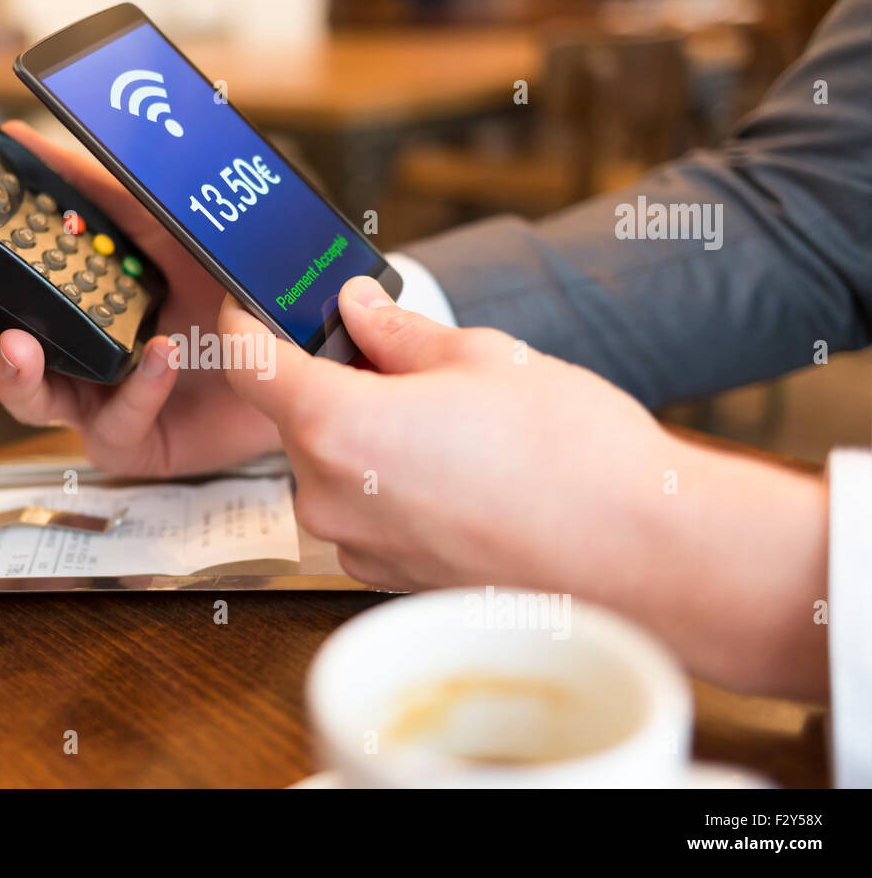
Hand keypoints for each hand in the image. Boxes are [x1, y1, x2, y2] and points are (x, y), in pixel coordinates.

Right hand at [0, 120, 278, 475]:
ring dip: (16, 374)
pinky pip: (118, 424)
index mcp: (68, 304)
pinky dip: (135, 389)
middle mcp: (74, 356)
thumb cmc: (224, 285)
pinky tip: (156, 355)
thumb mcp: (159, 222)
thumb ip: (94, 186)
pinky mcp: (138, 443)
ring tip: (16, 345)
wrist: (294, 341)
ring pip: (35, 402)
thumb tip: (23, 138)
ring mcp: (100, 403)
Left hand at [219, 276, 828, 698]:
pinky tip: (461, 479)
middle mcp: (331, 496)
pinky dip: (393, 489)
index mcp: (337, 426)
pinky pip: (366, 516)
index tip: (250, 306)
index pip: (249, 364)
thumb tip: (358, 311)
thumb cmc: (570, 456)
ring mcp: (359, 547)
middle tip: (402, 363)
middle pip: (297, 420)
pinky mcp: (391, 580)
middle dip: (335, 384)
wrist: (642, 558)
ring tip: (452, 428)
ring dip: (368, 440)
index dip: (244, 324)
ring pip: (335, 470)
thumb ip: (398, 334)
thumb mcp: (483, 358)